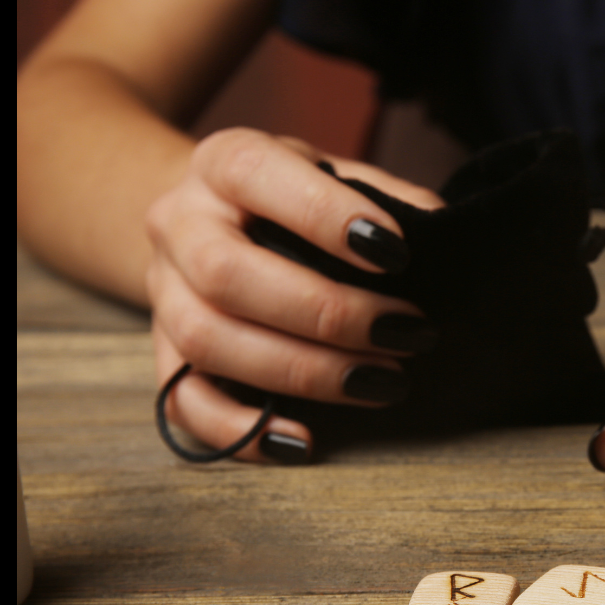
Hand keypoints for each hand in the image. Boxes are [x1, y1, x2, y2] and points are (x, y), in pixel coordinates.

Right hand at [146, 128, 445, 462]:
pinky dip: (241, 431)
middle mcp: (178, 223)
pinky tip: (303, 441)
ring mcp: (162, 292)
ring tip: (382, 383)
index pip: (256, 176)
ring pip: (207, 341)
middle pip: (226, 273)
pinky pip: (182, 404)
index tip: (397, 253)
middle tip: (406, 333)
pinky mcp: (163, 353)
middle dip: (325, 313)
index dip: (325, 215)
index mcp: (223, 163)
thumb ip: (385, 197)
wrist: (209, 218)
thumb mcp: (335, 173)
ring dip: (301, 372)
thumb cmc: (292, 200)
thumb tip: (441, 237)